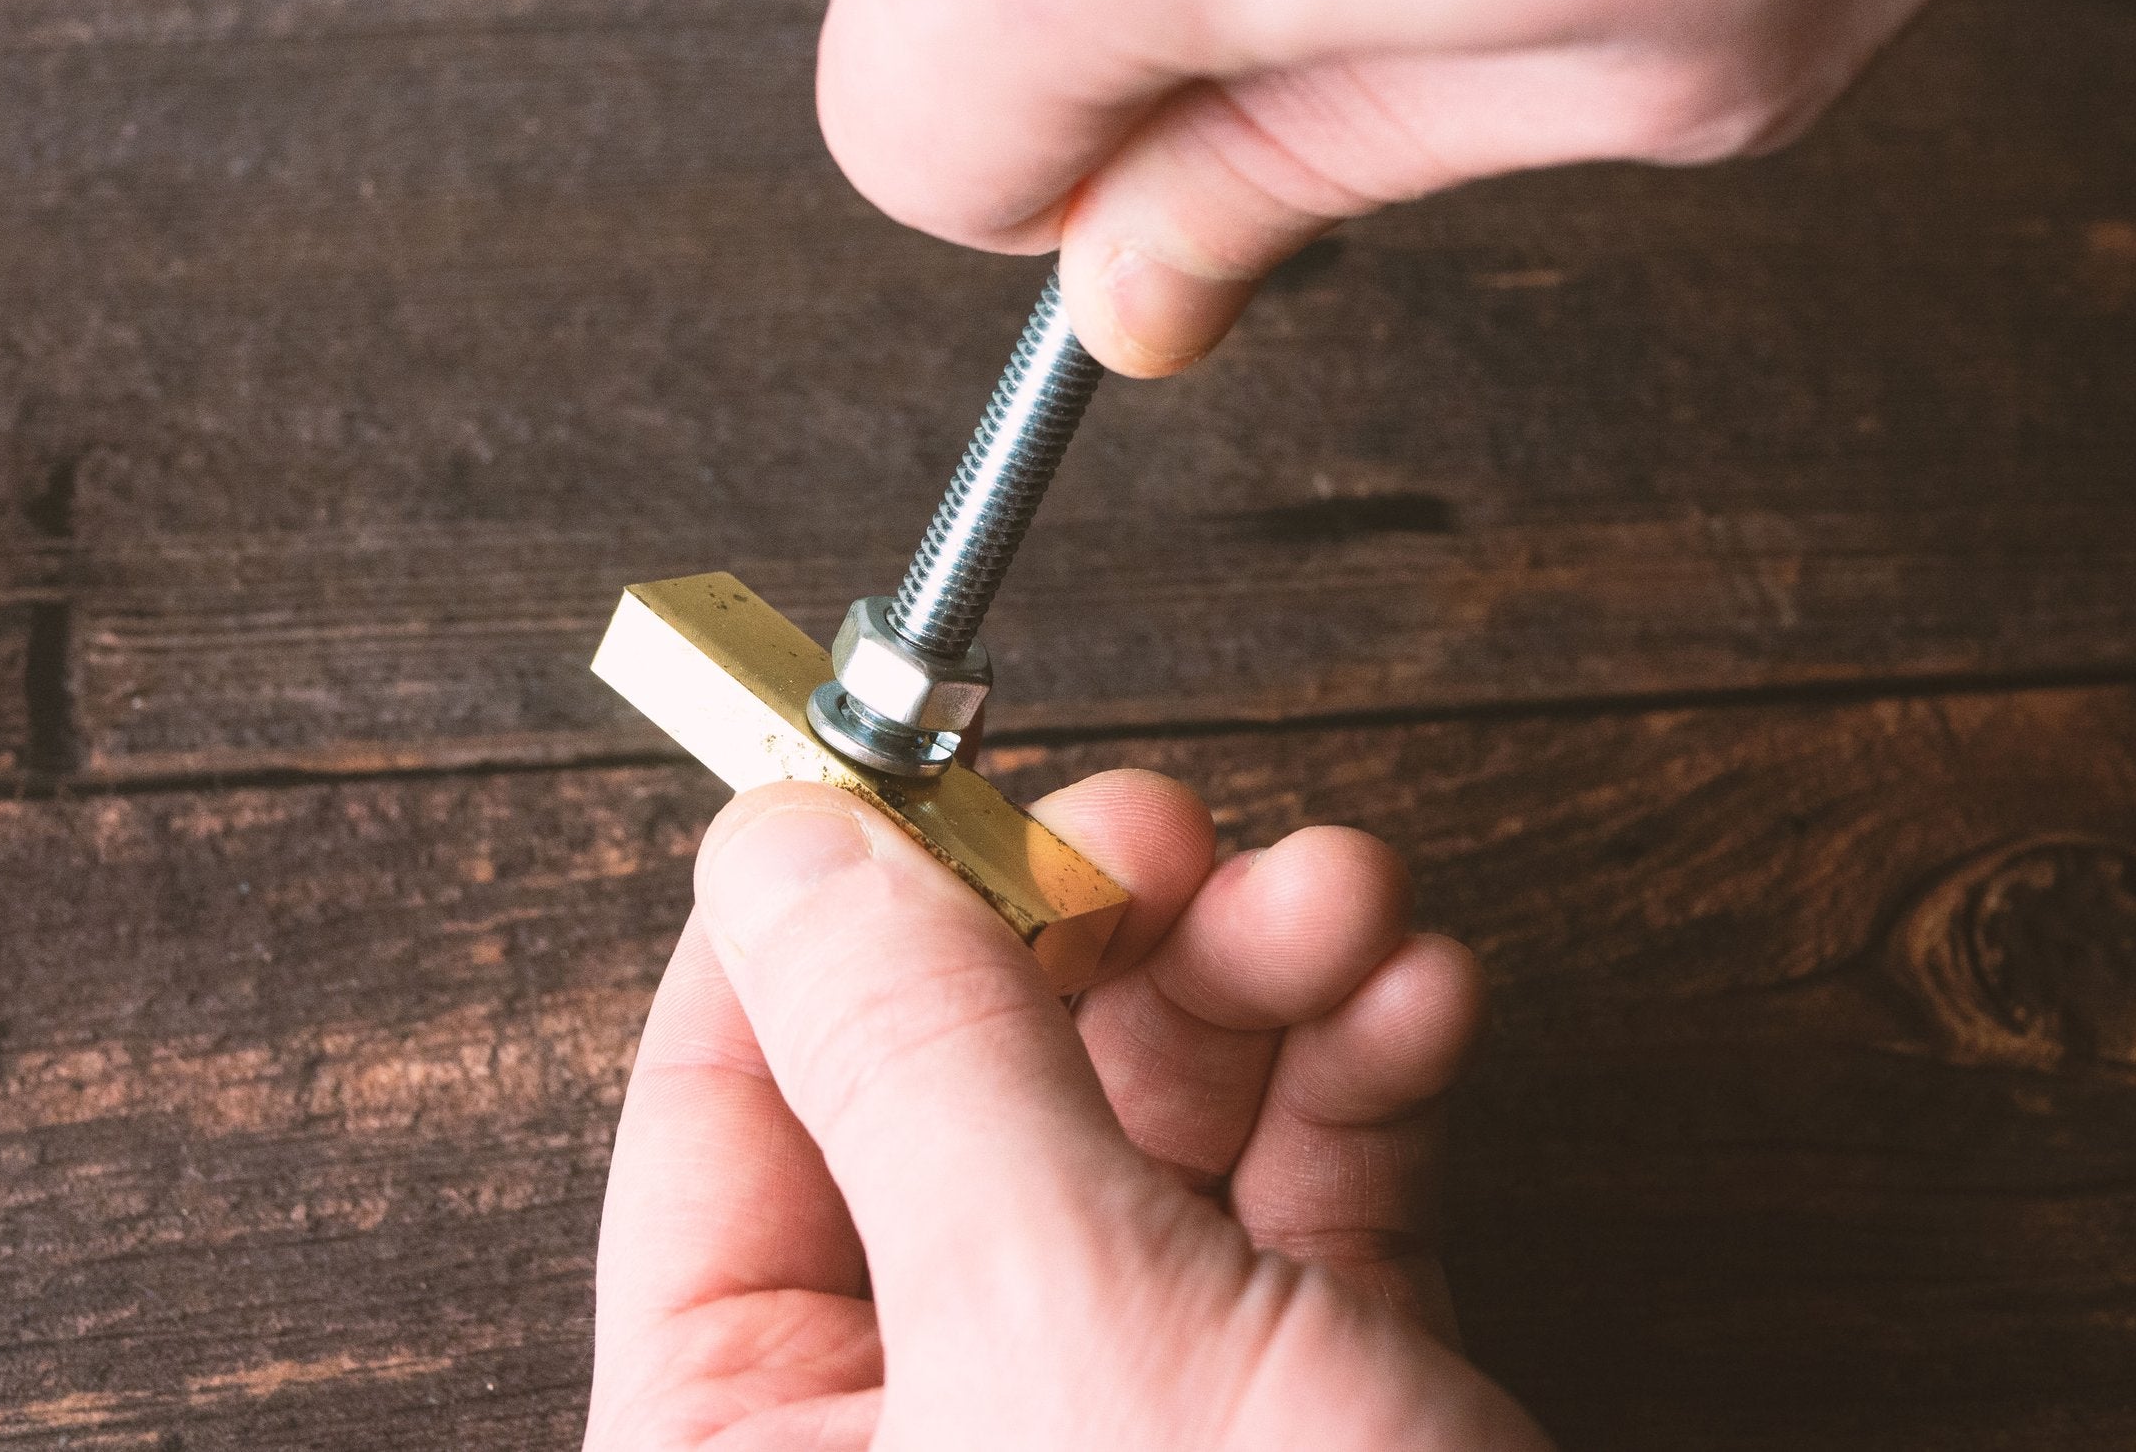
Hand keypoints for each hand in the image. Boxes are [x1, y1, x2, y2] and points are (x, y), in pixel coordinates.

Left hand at [586, 770, 1554, 1449]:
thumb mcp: (1064, 1338)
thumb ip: (922, 1064)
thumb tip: (785, 840)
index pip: (723, 1105)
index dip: (832, 907)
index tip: (923, 752)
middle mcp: (910, 1430)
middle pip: (955, 1079)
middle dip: (1095, 928)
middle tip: (1184, 832)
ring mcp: (1107, 1410)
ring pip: (1141, 1112)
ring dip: (1257, 975)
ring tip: (1349, 901)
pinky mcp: (1291, 1407)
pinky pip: (1292, 1194)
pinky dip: (1357, 1076)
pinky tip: (1412, 1000)